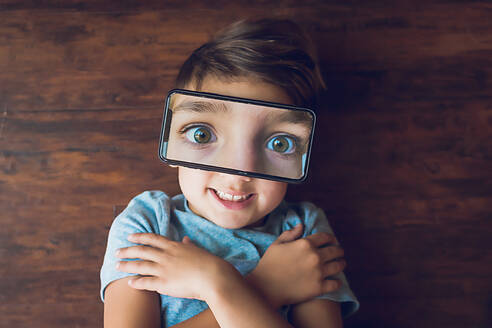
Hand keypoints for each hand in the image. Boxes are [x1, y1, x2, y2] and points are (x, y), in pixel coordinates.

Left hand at [116, 233, 235, 300]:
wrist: (213, 276)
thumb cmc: (209, 263)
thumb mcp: (197, 250)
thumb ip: (188, 245)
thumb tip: (185, 239)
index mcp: (174, 246)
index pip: (152, 239)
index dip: (139, 237)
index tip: (130, 236)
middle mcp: (166, 256)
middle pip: (142, 251)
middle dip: (128, 250)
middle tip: (117, 251)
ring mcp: (164, 269)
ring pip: (140, 265)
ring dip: (127, 265)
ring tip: (117, 266)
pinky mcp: (164, 283)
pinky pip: (146, 282)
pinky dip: (136, 282)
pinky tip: (129, 283)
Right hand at [250, 224, 345, 307]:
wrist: (265, 287)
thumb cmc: (269, 264)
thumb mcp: (277, 244)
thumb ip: (290, 234)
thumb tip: (301, 225)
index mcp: (305, 244)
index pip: (325, 237)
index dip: (331, 238)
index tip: (333, 241)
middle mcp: (315, 257)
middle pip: (335, 251)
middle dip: (338, 250)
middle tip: (339, 252)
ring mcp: (318, 273)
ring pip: (338, 266)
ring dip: (341, 263)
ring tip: (341, 264)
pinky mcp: (318, 288)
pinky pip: (335, 283)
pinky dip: (337, 282)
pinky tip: (337, 281)